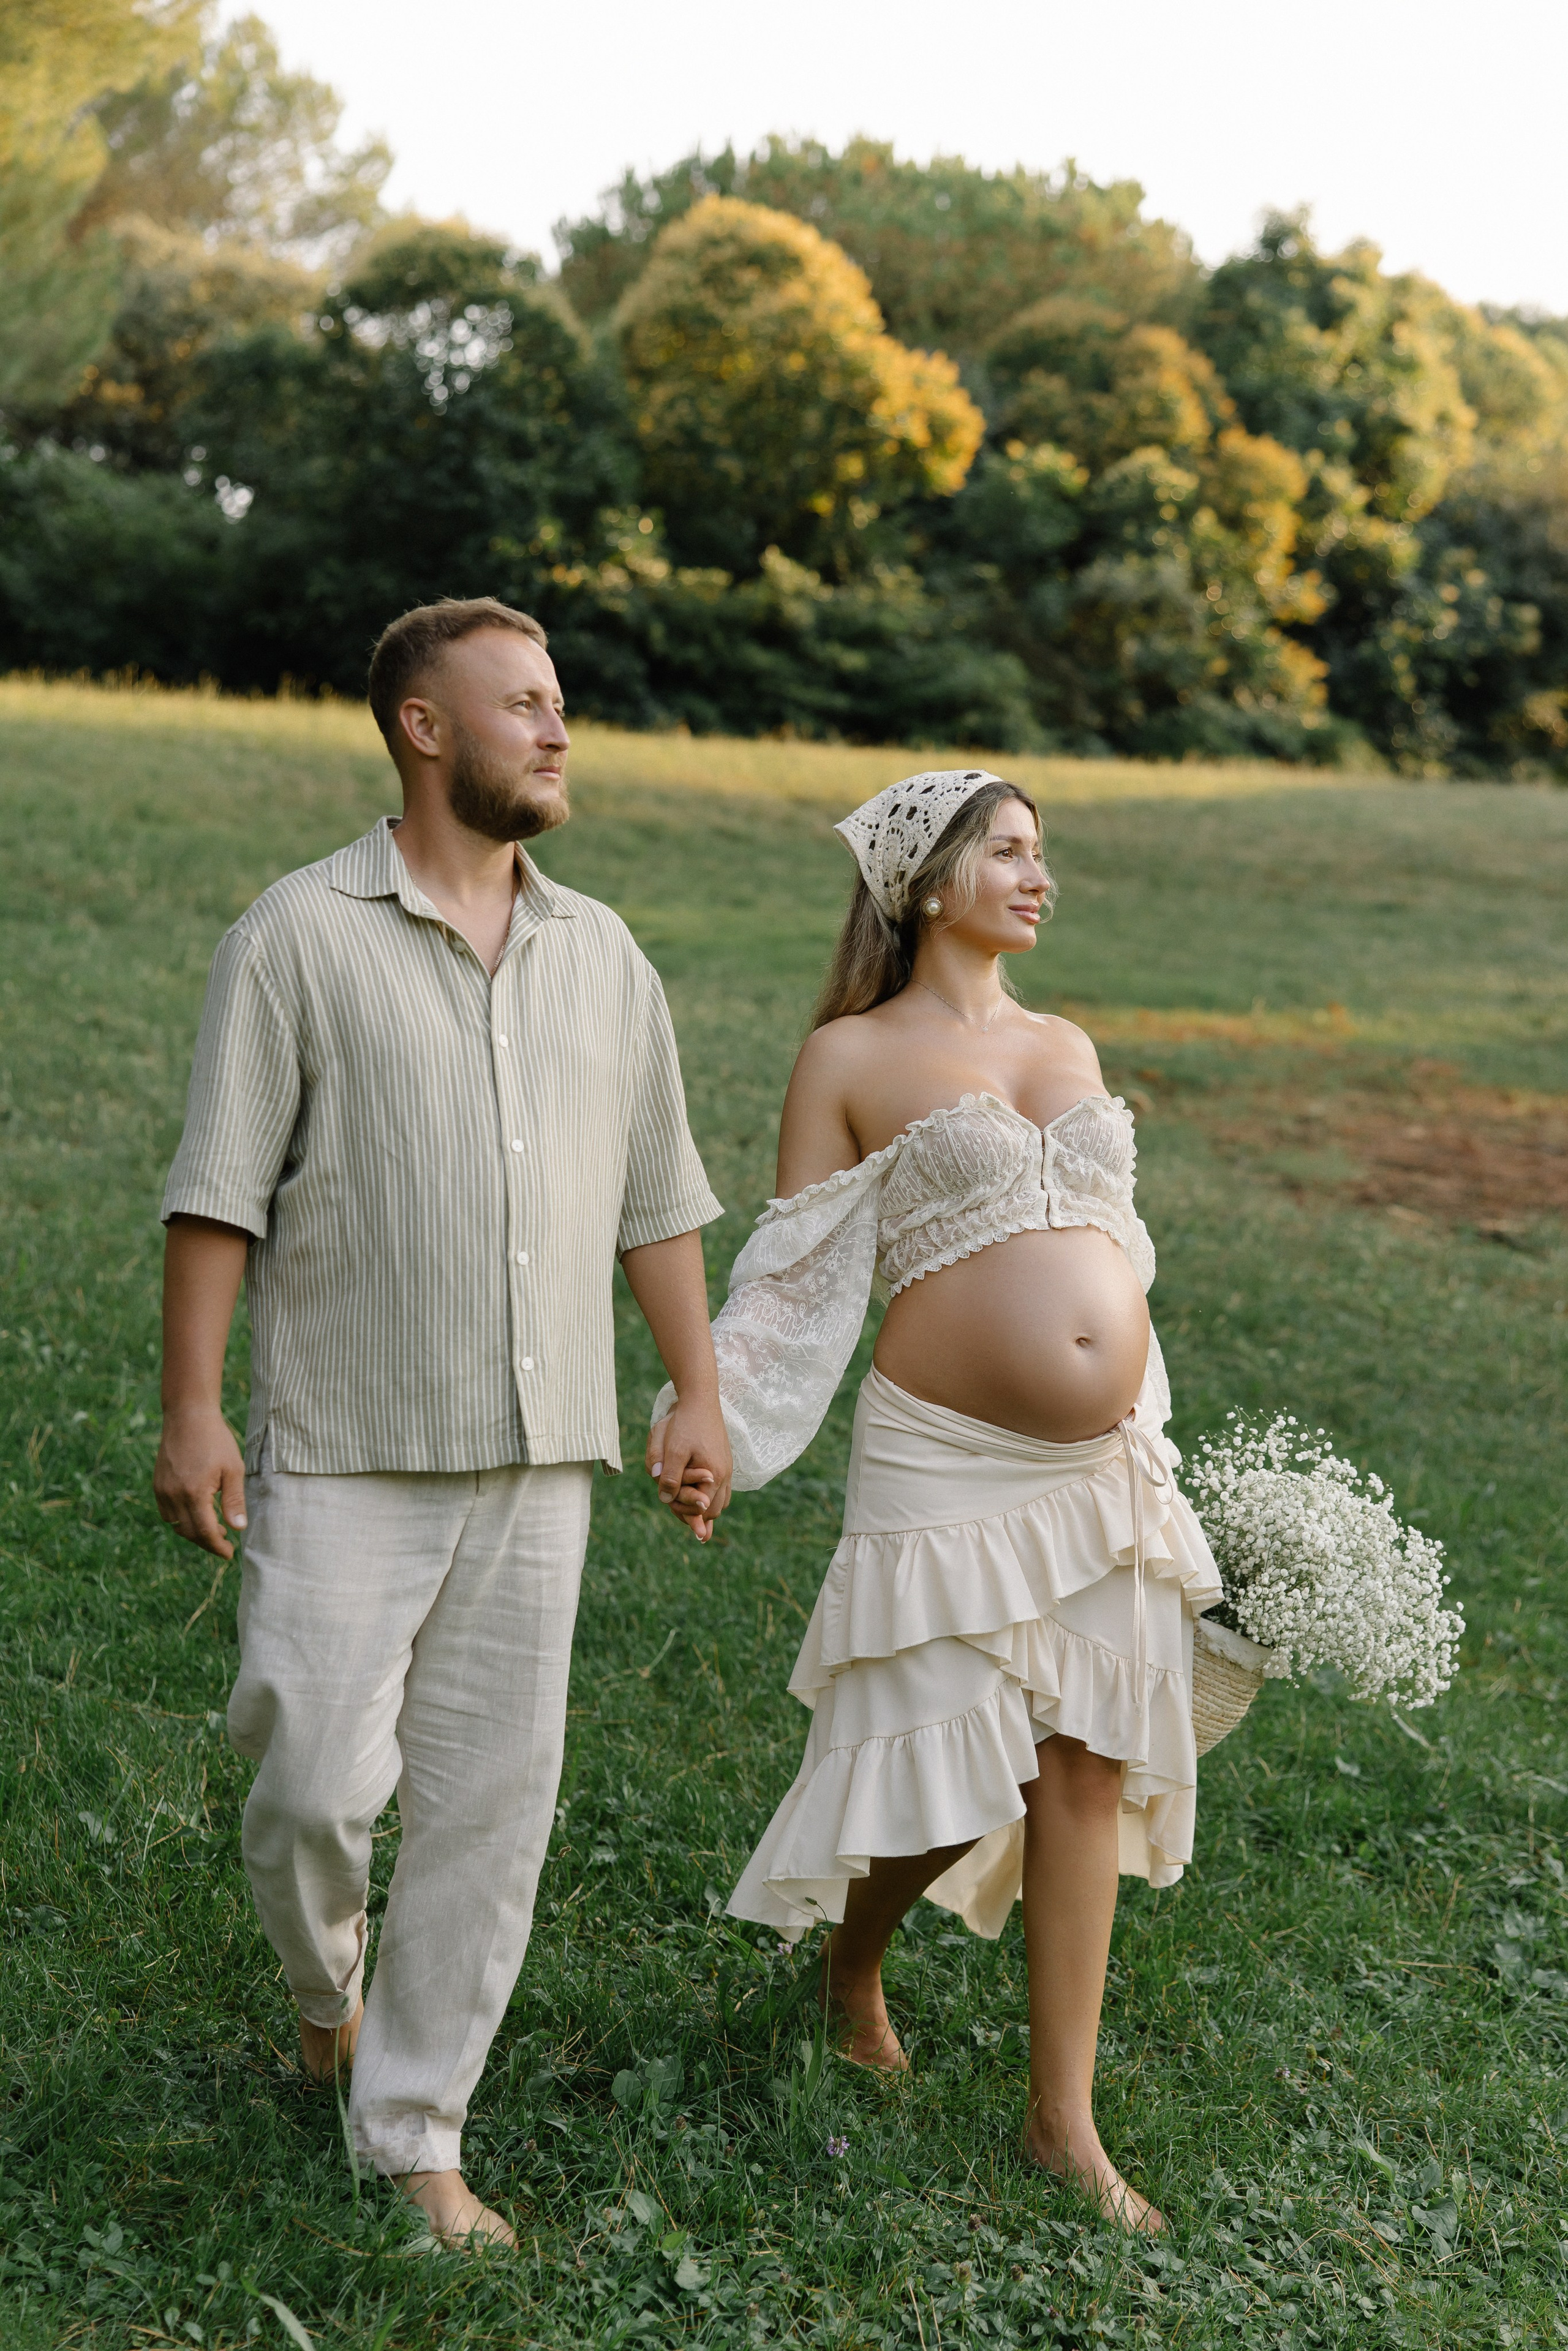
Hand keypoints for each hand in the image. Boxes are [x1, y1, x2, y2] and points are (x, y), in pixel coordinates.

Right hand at [154, 1404, 247, 1558]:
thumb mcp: (232, 1469)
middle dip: (208, 1542)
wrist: (188, 1416)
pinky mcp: (157, 1484)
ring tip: (214, 1527)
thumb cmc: (215, 1440)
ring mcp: (162, 1491)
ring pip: (176, 1525)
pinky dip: (181, 1519)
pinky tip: (197, 1512)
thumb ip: (233, 1501)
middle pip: (190, 1533)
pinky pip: (167, 1512)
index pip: (205, 1533)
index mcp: (194, 1494)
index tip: (229, 1555)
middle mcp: (173, 1496)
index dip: (218, 1547)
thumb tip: (238, 1529)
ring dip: (194, 1532)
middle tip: (225, 1542)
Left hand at [647, 1398, 731, 1542]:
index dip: (686, 1514)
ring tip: (690, 1512)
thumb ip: (670, 1476)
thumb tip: (665, 1499)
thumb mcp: (673, 1449)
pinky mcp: (724, 1463)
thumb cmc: (685, 1424)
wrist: (700, 1400)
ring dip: (704, 1508)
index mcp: (714, 1474)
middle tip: (679, 1514)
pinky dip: (709, 1497)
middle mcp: (725, 1475)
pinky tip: (698, 1496)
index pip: (702, 1510)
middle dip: (695, 1515)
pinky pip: (721, 1490)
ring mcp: (727, 1469)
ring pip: (719, 1502)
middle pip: (714, 1511)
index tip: (671, 1508)